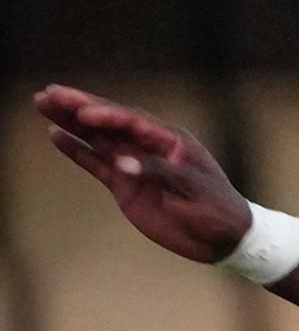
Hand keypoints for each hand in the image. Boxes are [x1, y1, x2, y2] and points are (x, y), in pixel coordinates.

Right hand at [32, 84, 251, 263]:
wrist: (223, 237)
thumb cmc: (217, 208)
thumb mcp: (193, 188)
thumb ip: (159, 172)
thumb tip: (122, 163)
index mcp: (169, 139)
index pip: (132, 121)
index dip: (107, 115)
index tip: (84, 113)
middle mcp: (147, 146)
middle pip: (108, 121)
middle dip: (78, 106)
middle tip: (49, 92)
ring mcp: (134, 164)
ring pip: (97, 138)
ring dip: (70, 123)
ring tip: (43, 104)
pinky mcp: (125, 185)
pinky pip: (97, 164)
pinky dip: (77, 151)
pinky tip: (57, 137)